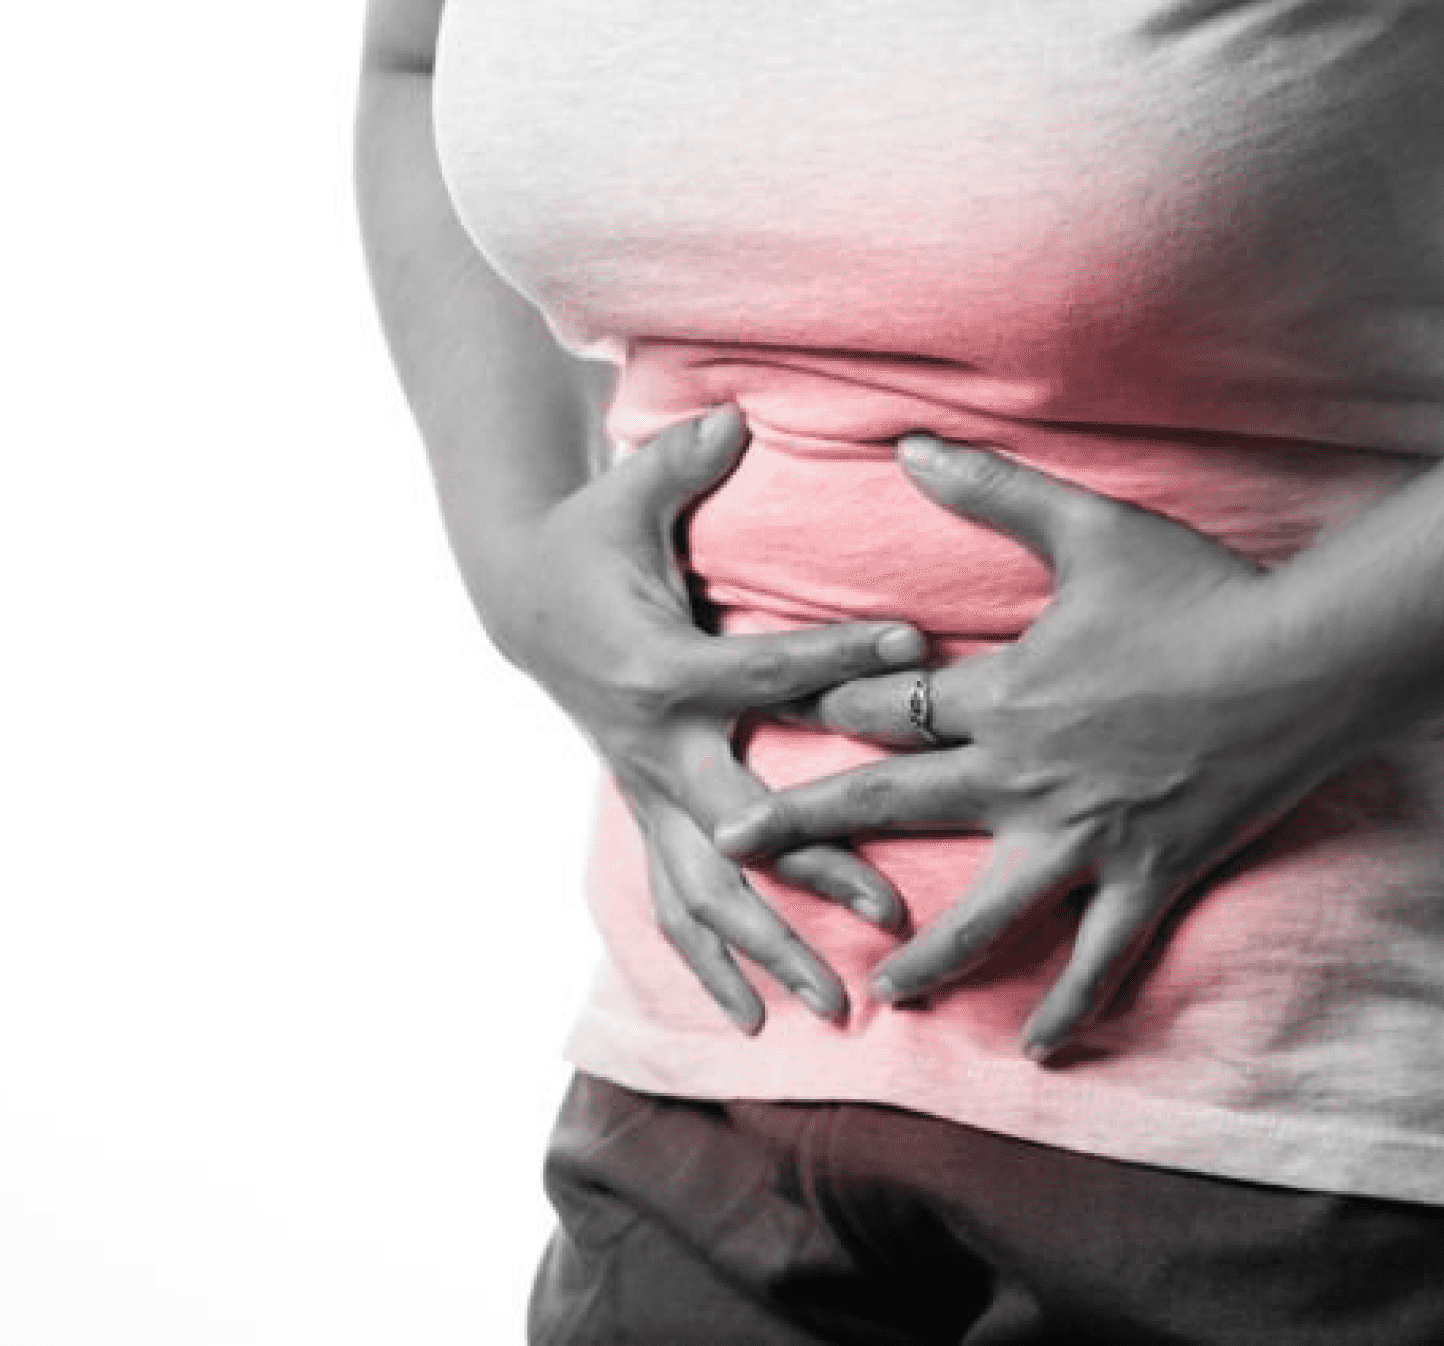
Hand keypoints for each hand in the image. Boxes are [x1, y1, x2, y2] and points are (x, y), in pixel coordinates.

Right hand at [479, 404, 926, 1032]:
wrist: (526, 596)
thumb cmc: (595, 536)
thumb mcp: (629, 490)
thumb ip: (685, 461)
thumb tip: (736, 421)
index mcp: (660, 666)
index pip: (763, 670)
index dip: (837, 657)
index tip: (918, 648)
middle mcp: (654, 745)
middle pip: (739, 824)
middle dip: (814, 873)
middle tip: (891, 914)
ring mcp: (648, 791)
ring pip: (707, 891)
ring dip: (772, 952)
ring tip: (836, 1009)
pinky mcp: (647, 811)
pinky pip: (677, 904)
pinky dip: (714, 966)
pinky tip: (757, 1023)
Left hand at [713, 435, 1366, 1060]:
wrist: (1308, 659)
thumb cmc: (1201, 590)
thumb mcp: (1088, 530)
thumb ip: (992, 493)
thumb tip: (908, 447)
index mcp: (1007, 695)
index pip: (888, 709)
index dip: (826, 711)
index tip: (767, 719)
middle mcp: (1029, 775)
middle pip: (896, 804)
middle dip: (805, 826)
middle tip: (728, 846)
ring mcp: (1088, 835)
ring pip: (988, 912)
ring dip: (929, 955)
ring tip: (880, 992)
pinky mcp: (1150, 872)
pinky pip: (1101, 955)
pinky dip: (1069, 1006)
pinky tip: (1036, 1048)